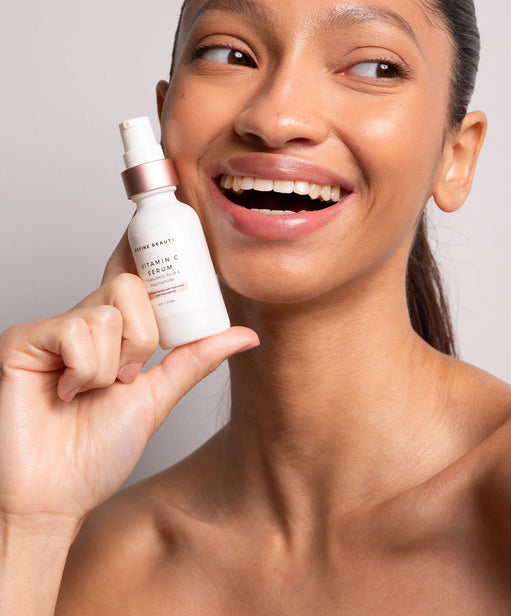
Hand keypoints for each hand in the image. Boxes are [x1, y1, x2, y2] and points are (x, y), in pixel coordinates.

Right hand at [0, 232, 257, 527]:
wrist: (52, 498)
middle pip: (131, 286)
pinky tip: (66, 392)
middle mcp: (82, 321)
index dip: (153, 264)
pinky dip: (84, 371)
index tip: (178, 255)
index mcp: (112, 331)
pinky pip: (75, 330)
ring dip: (111, 368)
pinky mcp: (23, 340)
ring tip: (89, 392)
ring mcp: (52, 329)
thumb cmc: (93, 455)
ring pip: (107, 313)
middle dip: (142, 340)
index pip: (135, 277)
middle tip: (126, 376)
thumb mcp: (156, 399)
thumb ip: (194, 360)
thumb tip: (244, 335)